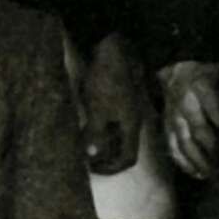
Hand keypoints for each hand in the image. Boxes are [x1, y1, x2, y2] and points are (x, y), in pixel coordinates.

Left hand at [83, 32, 151, 175]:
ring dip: (103, 143)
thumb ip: (95, 135)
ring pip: (118, 136)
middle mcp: (133, 120)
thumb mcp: (97, 110)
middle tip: (87, 158)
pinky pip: (113, 124)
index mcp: (131, 126)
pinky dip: (102, 130)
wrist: (110, 51)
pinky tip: (87, 125)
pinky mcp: (119, 100)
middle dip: (106, 157)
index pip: (128, 158)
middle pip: (125, 149)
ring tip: (84, 143)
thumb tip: (92, 155)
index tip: (92, 167)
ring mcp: (127, 110)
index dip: (111, 168)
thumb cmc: (105, 81)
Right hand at [158, 60, 218, 178]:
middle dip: (214, 149)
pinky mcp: (167, 128)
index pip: (214, 109)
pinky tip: (197, 174)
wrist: (176, 72)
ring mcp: (173, 117)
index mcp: (200, 87)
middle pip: (199, 130)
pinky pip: (173, 148)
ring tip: (213, 174)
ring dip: (199, 161)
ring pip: (184, 143)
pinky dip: (184, 163)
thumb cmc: (206, 75)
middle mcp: (184, 103)